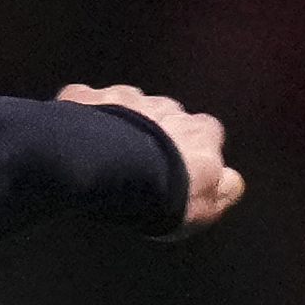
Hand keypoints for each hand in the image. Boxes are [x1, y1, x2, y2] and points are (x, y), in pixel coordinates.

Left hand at [63, 81, 243, 227]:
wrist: (115, 171)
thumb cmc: (164, 194)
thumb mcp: (206, 207)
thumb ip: (225, 191)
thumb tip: (231, 182)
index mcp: (201, 130)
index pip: (204, 135)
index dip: (187, 154)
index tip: (172, 173)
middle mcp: (168, 107)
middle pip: (163, 118)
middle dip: (150, 136)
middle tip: (132, 168)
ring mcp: (128, 98)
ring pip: (125, 106)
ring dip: (116, 125)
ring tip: (101, 156)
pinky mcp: (90, 98)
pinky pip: (84, 101)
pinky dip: (80, 115)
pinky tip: (73, 137)